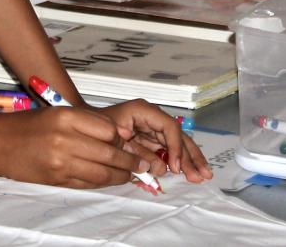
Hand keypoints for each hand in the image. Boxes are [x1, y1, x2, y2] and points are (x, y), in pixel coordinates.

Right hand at [0, 106, 150, 188]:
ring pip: (102, 172)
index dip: (122, 138)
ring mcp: (60, 161)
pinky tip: (108, 179)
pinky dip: (102, 183)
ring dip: (120, 175)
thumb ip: (88, 122)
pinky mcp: (56, 179)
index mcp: (66, 116)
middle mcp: (64, 138)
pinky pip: (87, 183)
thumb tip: (121, 135)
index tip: (128, 141)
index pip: (109, 129)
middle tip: (142, 163)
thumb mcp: (56, 112)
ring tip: (130, 174)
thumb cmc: (27, 125)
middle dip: (130, 161)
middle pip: (109, 153)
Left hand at [97, 99, 212, 183]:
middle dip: (190, 156)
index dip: (175, 147)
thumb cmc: (96, 128)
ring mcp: (153, 127)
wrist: (82, 126)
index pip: (169, 127)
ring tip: (204, 175)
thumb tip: (162, 168)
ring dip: (190, 159)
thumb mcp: (116, 140)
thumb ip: (139, 153)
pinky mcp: (151, 138)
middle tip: (202, 174)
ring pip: (177, 143)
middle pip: (178, 135)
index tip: (176, 167)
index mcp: (144, 111)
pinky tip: (191, 171)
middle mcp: (153, 117)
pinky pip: (168, 149)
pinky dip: (178, 161)